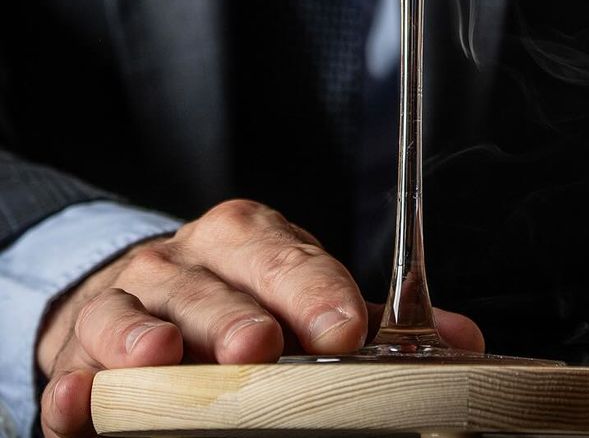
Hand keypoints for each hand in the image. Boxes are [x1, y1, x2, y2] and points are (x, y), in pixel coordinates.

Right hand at [36, 198, 483, 437]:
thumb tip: (465, 341)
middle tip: (259, 345)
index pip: (283, 254)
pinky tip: (81, 398)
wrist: (143, 299)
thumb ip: (369, 320)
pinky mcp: (76, 351)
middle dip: (234, 315)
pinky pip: (71, 366)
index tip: (345, 329)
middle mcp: (185, 263)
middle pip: (210, 284)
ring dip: (145, 338)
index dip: (313, 289)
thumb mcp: (303, 298)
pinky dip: (75, 385)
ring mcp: (127, 303)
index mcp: (247, 240)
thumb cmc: (237, 300)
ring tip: (162, 359)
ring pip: (133, 314)